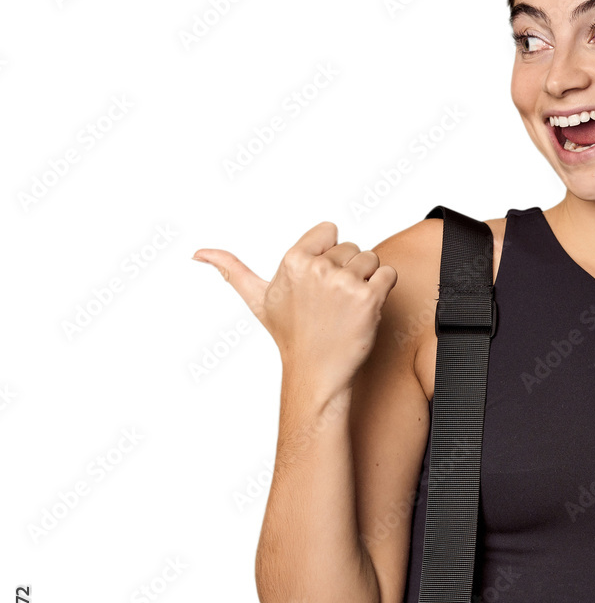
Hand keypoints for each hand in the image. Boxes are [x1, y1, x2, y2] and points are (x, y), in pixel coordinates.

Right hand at [192, 221, 397, 397]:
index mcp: (293, 260)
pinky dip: (384, 288)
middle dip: (347, 270)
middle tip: (332, 301)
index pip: (329, 231)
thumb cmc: (290, 334)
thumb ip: (231, 270)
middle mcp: (318, 268)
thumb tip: (197, 253)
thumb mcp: (257, 299)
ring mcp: (344, 283)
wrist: (316, 372)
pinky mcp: (369, 298)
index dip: (329, 253)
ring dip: (367, 279)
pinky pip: (389, 273)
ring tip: (348, 305)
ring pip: (371, 259)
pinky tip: (366, 307)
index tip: (319, 280)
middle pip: (351, 247)